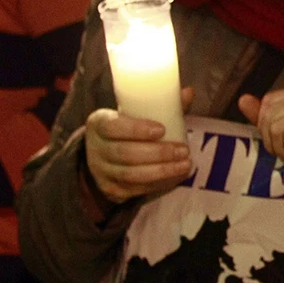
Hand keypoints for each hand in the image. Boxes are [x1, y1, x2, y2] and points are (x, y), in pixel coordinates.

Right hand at [82, 87, 194, 204]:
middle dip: (158, 153)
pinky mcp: (111, 189)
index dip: (137, 129)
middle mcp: (95, 148)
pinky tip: (176, 176)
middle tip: (183, 150)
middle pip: (125, 154)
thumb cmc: (126, 128)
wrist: (103, 153)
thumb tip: (188, 92)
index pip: (113, 127)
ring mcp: (101, 172)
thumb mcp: (135, 113)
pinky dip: (159, 184)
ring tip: (185, 164)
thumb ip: (161, 104)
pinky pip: (136, 190)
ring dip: (162, 171)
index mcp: (99, 123)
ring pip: (131, 175)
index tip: (162, 129)